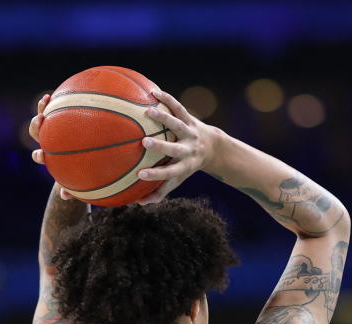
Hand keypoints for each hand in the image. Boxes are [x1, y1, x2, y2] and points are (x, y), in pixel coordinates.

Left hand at [28, 93, 74, 199]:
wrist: (79, 160)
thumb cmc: (81, 172)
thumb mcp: (80, 182)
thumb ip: (73, 190)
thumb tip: (64, 196)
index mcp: (51, 155)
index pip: (40, 155)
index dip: (39, 155)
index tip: (41, 154)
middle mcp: (48, 140)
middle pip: (36, 132)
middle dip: (36, 126)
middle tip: (41, 120)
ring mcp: (53, 128)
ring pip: (43, 117)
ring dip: (42, 108)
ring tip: (47, 99)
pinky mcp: (60, 118)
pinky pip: (59, 108)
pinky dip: (60, 101)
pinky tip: (67, 92)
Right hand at [136, 89, 217, 204]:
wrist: (212, 147)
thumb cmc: (186, 166)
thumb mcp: (177, 179)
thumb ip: (159, 192)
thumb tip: (138, 203)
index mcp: (183, 166)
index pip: (168, 173)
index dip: (155, 175)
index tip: (139, 175)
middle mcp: (187, 150)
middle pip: (174, 149)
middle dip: (161, 146)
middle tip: (144, 142)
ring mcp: (189, 133)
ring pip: (178, 125)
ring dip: (164, 118)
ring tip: (148, 111)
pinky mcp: (190, 118)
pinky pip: (179, 107)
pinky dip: (168, 99)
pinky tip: (153, 91)